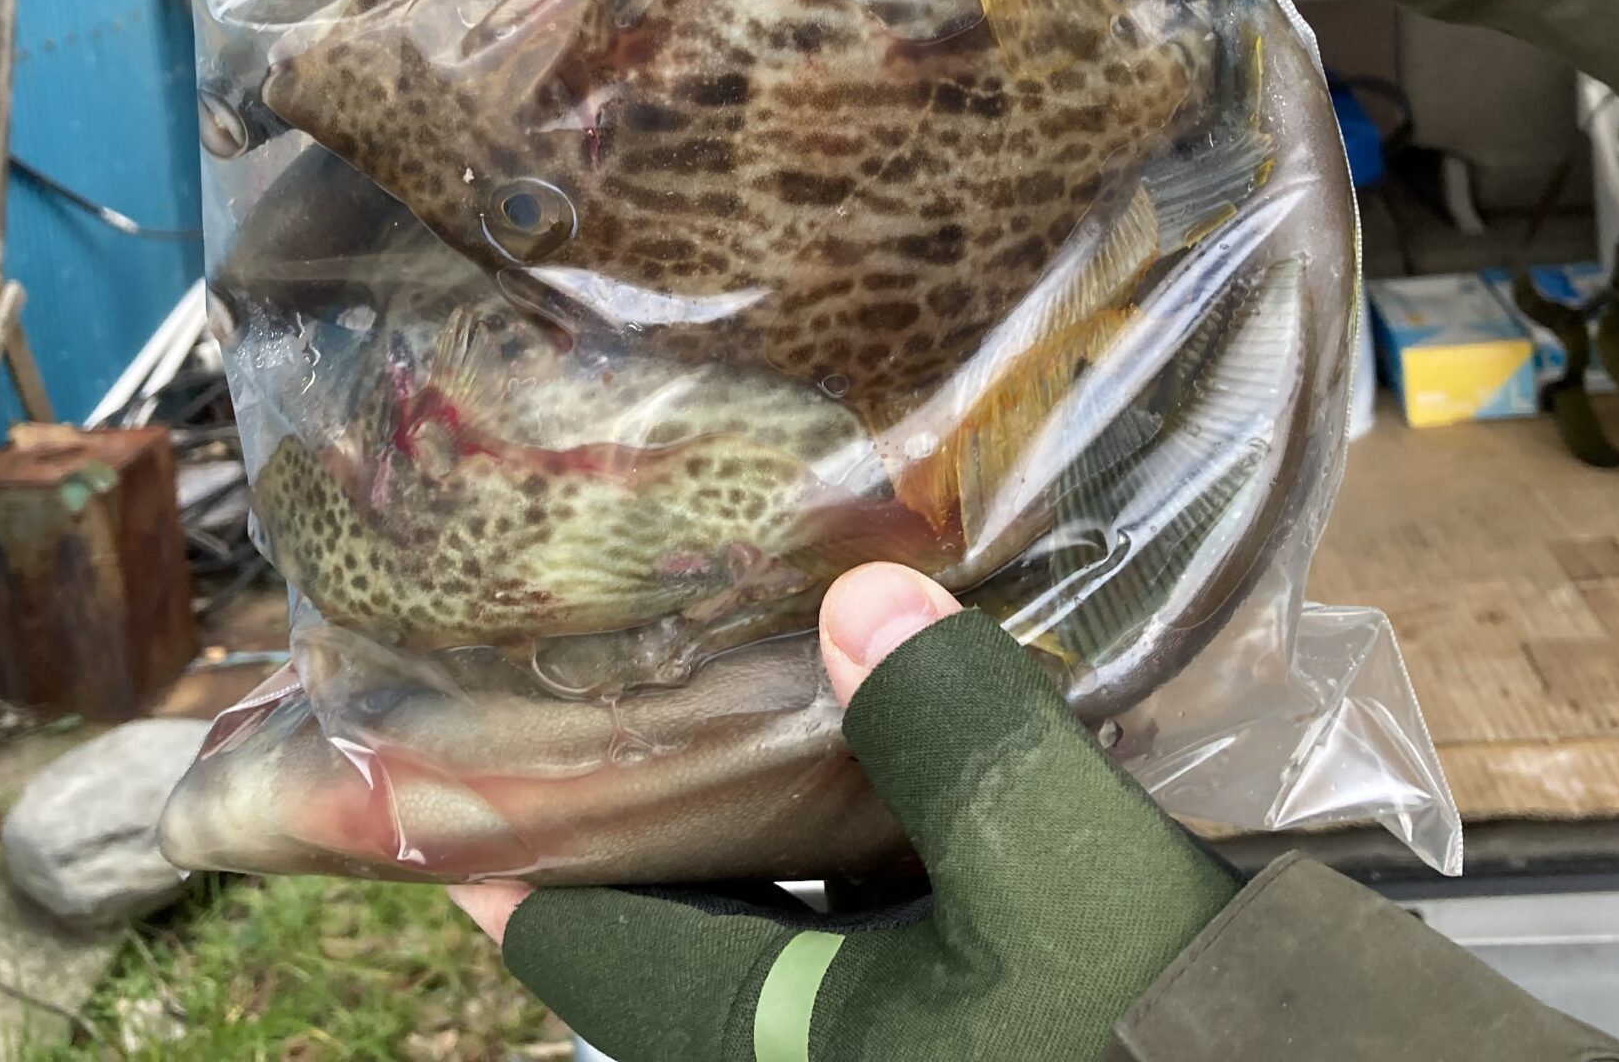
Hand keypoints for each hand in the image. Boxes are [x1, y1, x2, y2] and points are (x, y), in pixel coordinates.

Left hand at [451, 563, 1241, 1061]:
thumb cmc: (1188, 1035)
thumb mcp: (1079, 879)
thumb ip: (963, 734)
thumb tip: (859, 602)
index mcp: (803, 1055)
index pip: (593, 949)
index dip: (502, 849)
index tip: (430, 752)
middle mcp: (826, 1054)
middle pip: (674, 925)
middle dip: (635, 805)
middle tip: (595, 665)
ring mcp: (902, 1035)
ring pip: (774, 917)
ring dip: (750, 806)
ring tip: (730, 666)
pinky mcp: (976, 1013)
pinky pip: (865, 916)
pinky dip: (852, 828)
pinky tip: (882, 730)